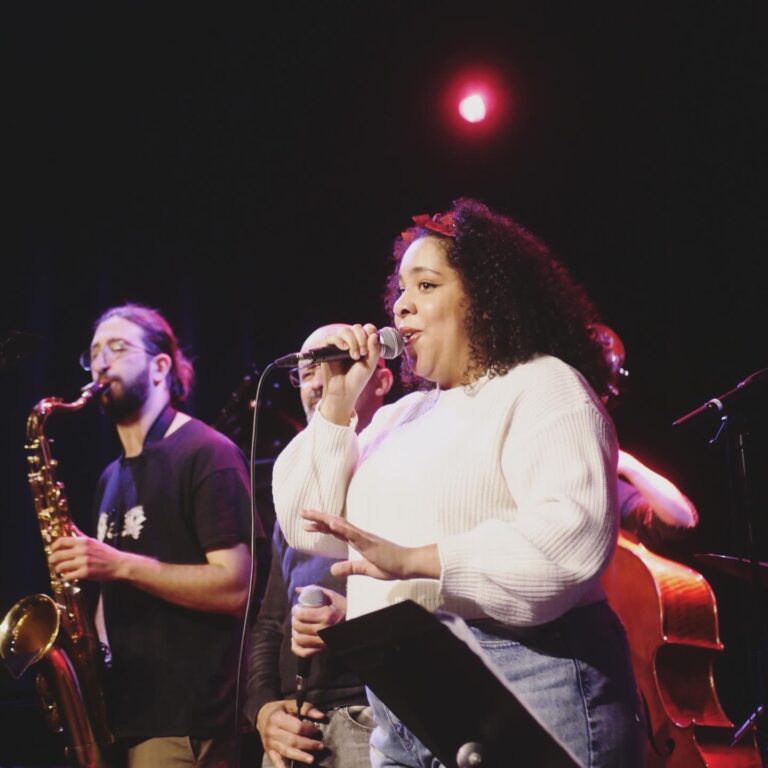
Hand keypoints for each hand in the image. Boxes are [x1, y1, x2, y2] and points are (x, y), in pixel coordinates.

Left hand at [48, 530, 126, 581]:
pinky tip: (70, 576)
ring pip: (60, 566)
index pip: (61, 541)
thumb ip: (80, 534)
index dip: (53, 546)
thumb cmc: (106, 553)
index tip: (53, 551)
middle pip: (57, 555)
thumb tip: (71, 525)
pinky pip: (68, 576)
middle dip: (52, 560)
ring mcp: (83, 562)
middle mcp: (82, 550)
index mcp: (84, 541)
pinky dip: (66, 577)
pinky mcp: (85, 573)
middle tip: (53, 563)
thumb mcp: (93, 541)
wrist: (119, 564)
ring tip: (61, 570)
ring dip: (58, 569)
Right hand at [255, 698, 325, 766]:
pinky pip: (276, 760)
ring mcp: (269, 743)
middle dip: (308, 744)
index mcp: (277, 718)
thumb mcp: (291, 704)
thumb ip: (306, 708)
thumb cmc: (279, 709)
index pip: (296, 727)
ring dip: (300, 756)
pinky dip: (282, 767)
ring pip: (286, 751)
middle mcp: (272, 731)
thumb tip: (321, 716)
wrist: (261, 715)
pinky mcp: (268, 751)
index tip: (317, 731)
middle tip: (320, 746)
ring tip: (311, 759)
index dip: (308, 730)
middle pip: (292, 741)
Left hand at [291, 587, 346, 657]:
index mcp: (326, 615)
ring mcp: (323, 641)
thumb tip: (297, 589)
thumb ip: (314, 590)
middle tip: (296, 615)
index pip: (302, 614)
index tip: (297, 607)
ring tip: (296, 625)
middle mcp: (323, 630)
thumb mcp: (332, 595)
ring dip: (294, 631)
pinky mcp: (322, 649)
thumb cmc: (343, 607)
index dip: (295, 610)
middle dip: (294, 619)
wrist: (355, 621)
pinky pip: (304, 653)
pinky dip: (296, 647)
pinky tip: (295, 639)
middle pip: (299, 627)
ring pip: (299, 640)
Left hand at [300, 509, 440, 579]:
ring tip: (310, 514)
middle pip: (335, 524)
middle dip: (318, 518)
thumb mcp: (366, 569)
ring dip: (325, 519)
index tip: (307, 525)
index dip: (321, 527)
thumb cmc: (391, 566)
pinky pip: (354, 534)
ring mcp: (364, 537)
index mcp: (359, 541)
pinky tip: (331, 524)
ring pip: (341, 525)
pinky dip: (342, 528)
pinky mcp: (370, 543)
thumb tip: (332, 570)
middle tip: (302, 512)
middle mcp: (359, 536)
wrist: (408, 565)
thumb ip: (350, 568)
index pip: (336, 532)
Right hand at [317, 323, 381, 425]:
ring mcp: (340, 346)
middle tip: (363, 353)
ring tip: (354, 356)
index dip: (370, 332)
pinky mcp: (329, 350)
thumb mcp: (371, 365)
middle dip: (361, 338)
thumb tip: (374, 334)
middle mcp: (352, 343)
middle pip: (356, 328)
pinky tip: (344, 349)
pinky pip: (332, 338)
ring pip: (345, 331)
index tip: (371, 345)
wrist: (344, 392)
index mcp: (363, 345)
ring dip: (352, 341)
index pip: (367, 329)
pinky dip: (339, 341)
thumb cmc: (357, 380)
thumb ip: (375, 350)